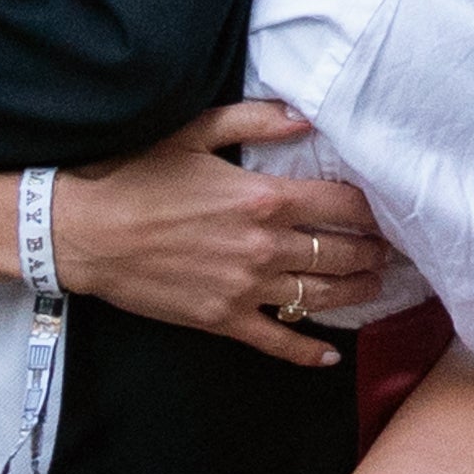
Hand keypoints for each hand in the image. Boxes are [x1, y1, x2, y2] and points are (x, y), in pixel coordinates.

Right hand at [57, 103, 386, 368]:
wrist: (82, 232)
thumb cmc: (134, 175)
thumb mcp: (193, 132)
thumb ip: (254, 121)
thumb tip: (304, 117)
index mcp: (262, 198)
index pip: (341, 205)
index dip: (371, 210)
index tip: (386, 212)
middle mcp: (263, 246)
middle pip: (341, 253)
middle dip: (372, 253)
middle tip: (390, 253)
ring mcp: (245, 287)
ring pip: (321, 296)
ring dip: (355, 293)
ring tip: (374, 287)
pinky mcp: (222, 319)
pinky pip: (277, 340)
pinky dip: (308, 351)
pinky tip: (331, 356)